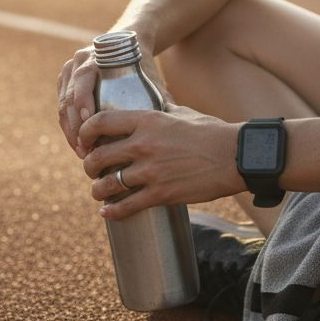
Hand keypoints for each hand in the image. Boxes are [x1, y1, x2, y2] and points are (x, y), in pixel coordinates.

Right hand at [57, 40, 171, 158]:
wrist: (126, 45)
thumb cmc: (141, 64)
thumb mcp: (149, 77)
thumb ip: (161, 97)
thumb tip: (174, 124)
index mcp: (95, 57)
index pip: (83, 79)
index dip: (83, 101)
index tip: (89, 124)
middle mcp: (78, 63)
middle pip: (69, 98)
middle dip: (76, 127)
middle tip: (87, 150)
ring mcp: (68, 72)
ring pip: (62, 106)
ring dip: (70, 131)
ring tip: (83, 152)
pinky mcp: (64, 83)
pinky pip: (61, 108)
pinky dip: (67, 127)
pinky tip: (78, 145)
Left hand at [79, 105, 244, 219]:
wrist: (235, 157)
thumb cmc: (212, 133)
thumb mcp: (181, 113)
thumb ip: (161, 112)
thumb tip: (153, 108)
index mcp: (147, 120)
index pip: (100, 122)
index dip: (85, 133)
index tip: (84, 141)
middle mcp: (144, 144)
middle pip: (98, 157)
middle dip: (89, 166)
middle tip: (92, 170)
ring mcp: (151, 171)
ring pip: (108, 184)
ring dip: (98, 191)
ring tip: (99, 192)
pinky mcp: (161, 194)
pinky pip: (127, 206)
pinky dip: (113, 211)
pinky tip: (107, 212)